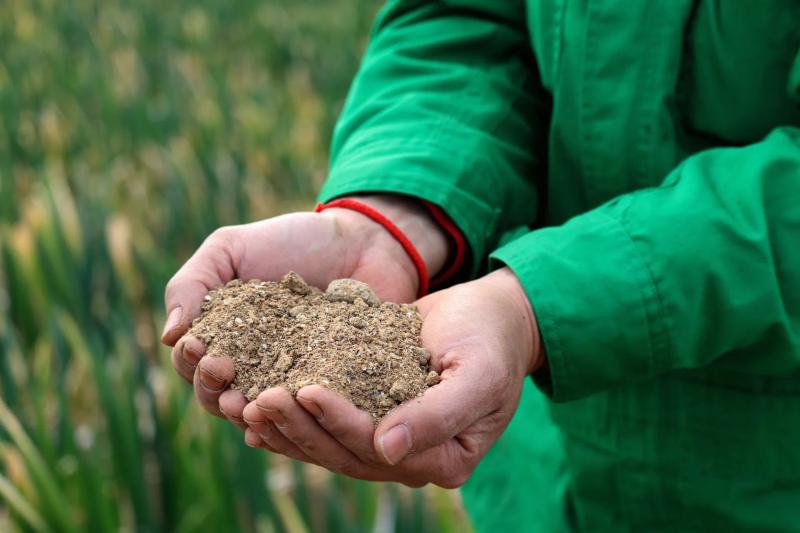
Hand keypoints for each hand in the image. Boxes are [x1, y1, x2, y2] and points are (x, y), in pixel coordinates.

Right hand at [161, 195, 447, 426]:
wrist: (362, 241)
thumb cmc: (291, 241)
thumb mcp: (231, 248)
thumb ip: (192, 283)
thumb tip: (168, 335)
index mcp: (222, 339)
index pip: (192, 365)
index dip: (190, 361)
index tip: (200, 346)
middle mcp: (252, 369)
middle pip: (219, 398)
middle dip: (214, 390)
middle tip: (224, 371)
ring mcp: (291, 383)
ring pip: (259, 415)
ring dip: (247, 415)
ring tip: (247, 406)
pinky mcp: (331, 392)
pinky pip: (308, 418)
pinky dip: (293, 423)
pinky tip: (287, 419)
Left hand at [241, 267, 542, 486]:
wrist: (494, 316)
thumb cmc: (492, 340)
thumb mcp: (478, 374)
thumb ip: (439, 416)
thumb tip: (387, 450)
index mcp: (444, 458)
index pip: (379, 449)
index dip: (340, 422)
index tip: (306, 390)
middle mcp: (412, 457)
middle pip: (345, 453)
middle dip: (300, 427)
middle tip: (261, 399)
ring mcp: (390, 438)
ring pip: (329, 443)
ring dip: (287, 425)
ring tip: (247, 403)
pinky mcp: (372, 412)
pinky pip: (327, 422)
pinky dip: (293, 416)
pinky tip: (256, 406)